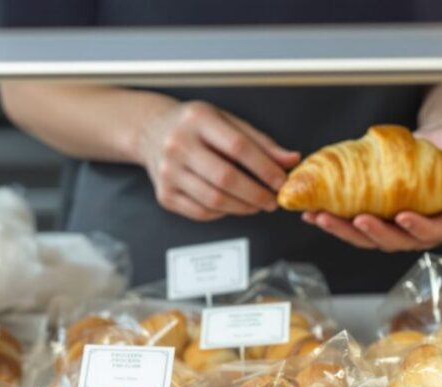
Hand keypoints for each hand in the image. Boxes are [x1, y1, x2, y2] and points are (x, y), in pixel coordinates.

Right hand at [137, 99, 299, 221]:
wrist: (151, 131)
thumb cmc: (194, 126)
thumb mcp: (227, 121)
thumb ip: (260, 142)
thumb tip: (291, 161)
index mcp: (198, 119)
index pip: (238, 146)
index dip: (264, 168)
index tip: (281, 181)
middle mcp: (178, 144)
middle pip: (225, 178)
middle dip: (256, 194)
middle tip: (272, 201)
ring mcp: (168, 172)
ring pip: (214, 199)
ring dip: (243, 207)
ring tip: (257, 205)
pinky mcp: (165, 195)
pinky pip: (201, 211)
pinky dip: (223, 212)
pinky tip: (234, 205)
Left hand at [302, 124, 441, 251]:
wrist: (439, 139)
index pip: (432, 232)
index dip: (417, 228)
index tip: (402, 215)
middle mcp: (417, 229)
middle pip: (394, 240)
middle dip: (373, 233)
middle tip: (356, 218)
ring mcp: (392, 225)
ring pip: (367, 237)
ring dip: (343, 231)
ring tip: (322, 217)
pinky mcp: (373, 216)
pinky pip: (352, 225)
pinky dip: (333, 221)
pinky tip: (313, 213)